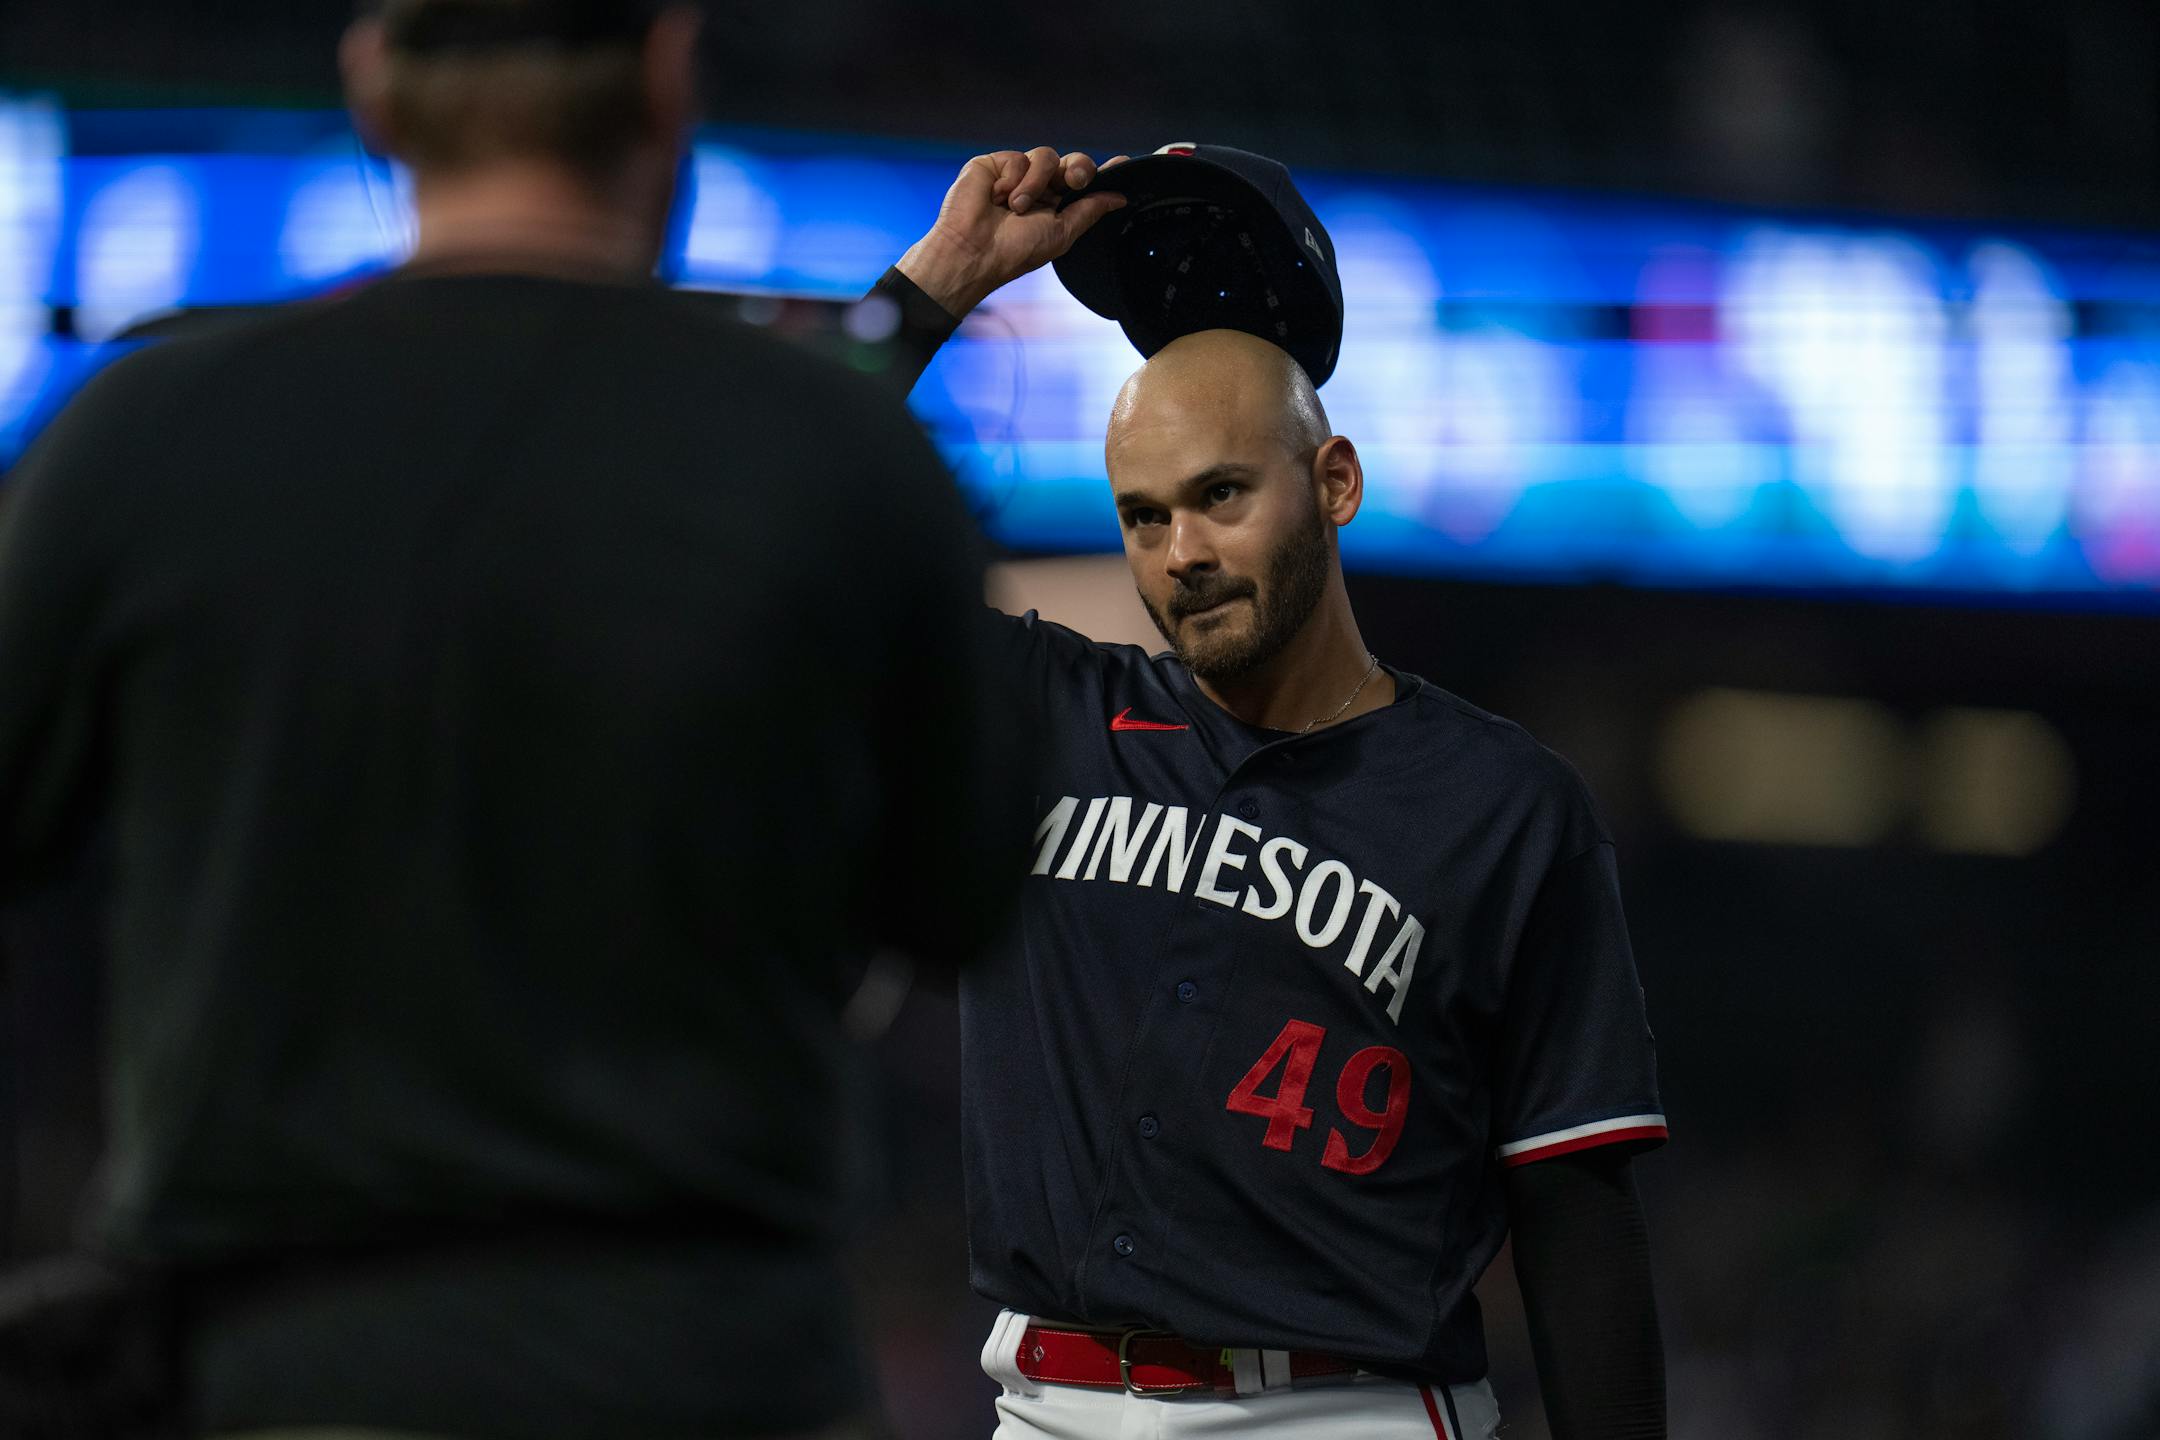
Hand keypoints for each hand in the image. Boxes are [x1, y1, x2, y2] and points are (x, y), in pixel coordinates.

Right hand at [897, 147, 1128, 318]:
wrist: (974, 250)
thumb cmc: (1015, 251)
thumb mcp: (1062, 233)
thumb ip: (1090, 211)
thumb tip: (1119, 198)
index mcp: (1057, 206)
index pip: (1084, 184)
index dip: (1104, 174)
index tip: (1124, 163)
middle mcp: (1040, 188)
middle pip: (1072, 163)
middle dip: (1078, 170)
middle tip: (1075, 181)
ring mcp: (1017, 174)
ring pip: (1046, 157)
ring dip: (1035, 183)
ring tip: (1016, 207)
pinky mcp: (995, 164)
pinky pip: (1019, 157)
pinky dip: (1012, 179)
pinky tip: (997, 197)